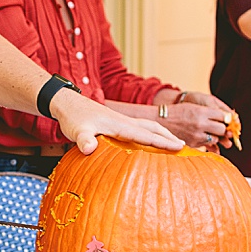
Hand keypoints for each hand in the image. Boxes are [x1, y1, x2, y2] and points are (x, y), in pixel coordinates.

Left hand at [50, 88, 182, 153]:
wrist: (66, 103)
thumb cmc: (72, 118)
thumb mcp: (76, 131)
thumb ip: (84, 140)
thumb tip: (89, 149)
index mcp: (120, 125)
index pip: (146, 134)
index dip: (163, 142)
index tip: (179, 147)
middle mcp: (124, 121)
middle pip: (152, 128)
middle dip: (168, 137)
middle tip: (184, 146)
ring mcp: (121, 120)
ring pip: (147, 126)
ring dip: (161, 133)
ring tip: (173, 142)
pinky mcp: (116, 122)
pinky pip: (139, 128)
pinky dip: (150, 133)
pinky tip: (149, 140)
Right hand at [158, 100, 237, 150]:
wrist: (161, 121)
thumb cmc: (179, 112)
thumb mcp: (194, 107)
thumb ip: (210, 112)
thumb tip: (228, 119)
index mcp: (201, 112)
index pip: (223, 116)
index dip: (225, 118)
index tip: (225, 119)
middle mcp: (200, 124)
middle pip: (222, 129)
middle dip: (222, 128)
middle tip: (218, 127)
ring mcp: (196, 135)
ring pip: (216, 139)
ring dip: (214, 136)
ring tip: (207, 131)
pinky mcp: (193, 144)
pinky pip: (206, 144)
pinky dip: (206, 141)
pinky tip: (200, 136)